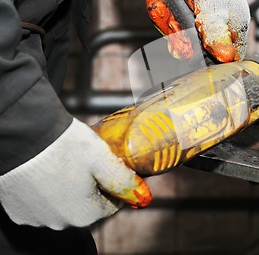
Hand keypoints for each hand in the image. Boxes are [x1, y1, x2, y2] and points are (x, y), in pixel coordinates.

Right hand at [0, 118, 150, 229]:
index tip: (114, 169)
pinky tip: (49, 169)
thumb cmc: (63, 146)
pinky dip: (47, 189)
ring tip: (69, 162)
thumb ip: (123, 178)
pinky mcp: (18, 209)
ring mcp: (37, 218)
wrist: (22, 136)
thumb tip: (141, 193)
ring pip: (64, 203)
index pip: (112, 205)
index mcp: (85, 214)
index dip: (116, 185)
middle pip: (87, 205)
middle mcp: (60, 223)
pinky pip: (41, 202)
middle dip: (93, 186)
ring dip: (70, 187)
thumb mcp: (103, 158)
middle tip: (91, 161)